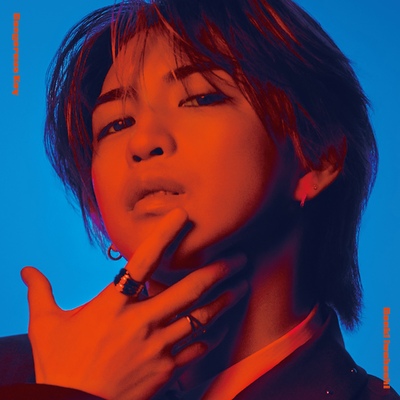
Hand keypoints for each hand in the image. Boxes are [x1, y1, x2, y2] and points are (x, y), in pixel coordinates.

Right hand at [22, 209, 246, 399]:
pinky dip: (213, 334)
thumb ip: (40, 293)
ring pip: (201, 318)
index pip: (141, 262)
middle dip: (218, 271)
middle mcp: (140, 323)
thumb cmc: (59, 365)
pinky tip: (224, 324)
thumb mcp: (45, 326)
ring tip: (243, 285)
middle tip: (240, 257)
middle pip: (188, 290)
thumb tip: (25, 271)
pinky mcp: (165, 370)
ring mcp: (157, 348)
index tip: (182, 216)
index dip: (163, 236)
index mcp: (112, 306)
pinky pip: (197, 348)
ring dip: (225, 300)